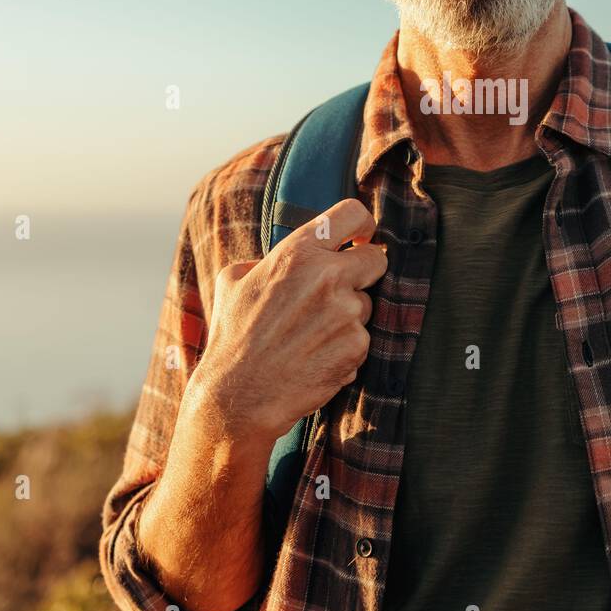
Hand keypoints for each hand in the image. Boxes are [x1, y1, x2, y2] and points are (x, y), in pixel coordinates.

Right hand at [194, 198, 387, 441]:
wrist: (239, 395)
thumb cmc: (233, 336)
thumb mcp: (233, 281)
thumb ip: (265, 259)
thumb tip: (279, 256)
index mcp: (298, 252)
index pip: (352, 214)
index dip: (362, 224)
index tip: (361, 237)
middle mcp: (327, 276)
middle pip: (377, 259)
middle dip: (364, 272)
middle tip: (340, 292)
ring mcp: (346, 312)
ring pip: (366, 304)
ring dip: (348, 318)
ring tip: (311, 336)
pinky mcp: (357, 345)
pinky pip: (362, 338)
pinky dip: (346, 348)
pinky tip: (316, 358)